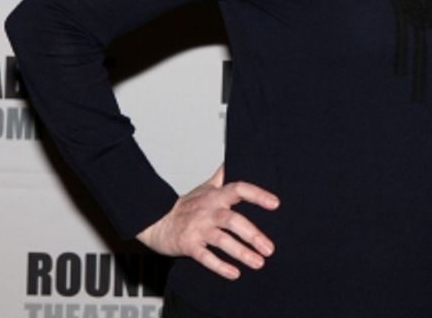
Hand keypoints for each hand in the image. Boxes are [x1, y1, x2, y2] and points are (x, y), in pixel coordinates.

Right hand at [137, 165, 278, 280]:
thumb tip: (236, 158)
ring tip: (259, 262)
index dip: (257, 195)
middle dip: (253, 235)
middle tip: (270, 248)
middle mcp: (209, 211)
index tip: (276, 203)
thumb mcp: (205, 188)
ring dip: (242, 253)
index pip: (239, 189)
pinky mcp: (189, 245)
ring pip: (222, 241)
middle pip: (233, 221)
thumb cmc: (185, 206)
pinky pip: (205, 257)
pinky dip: (220, 266)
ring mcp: (198, 229)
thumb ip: (223, 176)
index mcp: (216, 196)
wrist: (155, 222)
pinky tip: (235, 273)